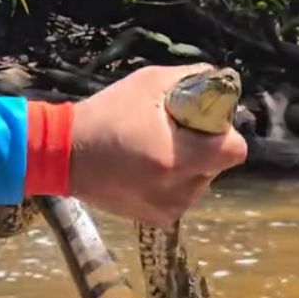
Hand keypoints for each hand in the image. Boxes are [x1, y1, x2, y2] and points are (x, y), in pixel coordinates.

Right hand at [67, 63, 247, 223]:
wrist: (63, 154)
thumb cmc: (106, 114)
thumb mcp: (149, 83)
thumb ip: (192, 78)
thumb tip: (218, 80)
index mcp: (180, 159)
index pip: (235, 150)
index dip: (222, 131)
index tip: (199, 121)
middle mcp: (179, 190)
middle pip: (217, 164)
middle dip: (203, 146)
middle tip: (171, 132)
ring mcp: (170, 209)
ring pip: (202, 180)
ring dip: (189, 165)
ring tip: (155, 150)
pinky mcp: (159, 219)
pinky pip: (183, 194)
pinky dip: (174, 181)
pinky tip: (148, 168)